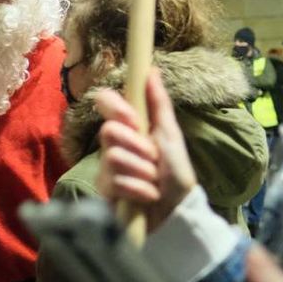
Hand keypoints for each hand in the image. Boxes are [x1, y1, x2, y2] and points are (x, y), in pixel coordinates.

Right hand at [94, 71, 196, 229]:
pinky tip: (149, 196)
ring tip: (155, 181)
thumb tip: (152, 69)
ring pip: (113, 158)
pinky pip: (114, 182)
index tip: (134, 119)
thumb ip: (159, 103)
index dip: (116, 108)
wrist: (178, 211)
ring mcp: (107, 169)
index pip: (105, 103)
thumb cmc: (176, 172)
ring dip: (143, 170)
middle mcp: (114, 145)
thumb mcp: (171, 135)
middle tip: (154, 158)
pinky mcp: (105, 192)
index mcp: (129, 128)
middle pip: (108, 131)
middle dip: (137, 146)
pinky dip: (139, 189)